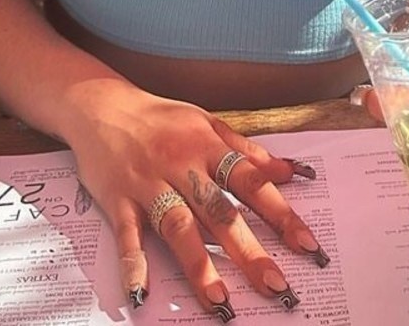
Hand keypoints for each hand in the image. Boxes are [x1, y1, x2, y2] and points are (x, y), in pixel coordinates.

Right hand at [65, 83, 324, 314]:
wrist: (102, 105)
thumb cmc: (161, 118)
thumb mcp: (206, 122)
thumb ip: (247, 149)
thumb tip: (288, 171)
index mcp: (206, 146)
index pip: (251, 182)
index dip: (281, 214)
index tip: (306, 245)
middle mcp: (181, 165)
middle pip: (219, 212)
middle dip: (249, 251)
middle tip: (277, 285)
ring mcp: (148, 184)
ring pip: (178, 227)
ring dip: (200, 266)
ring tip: (221, 302)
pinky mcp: (118, 199)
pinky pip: (128, 235)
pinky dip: (134, 264)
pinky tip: (142, 293)